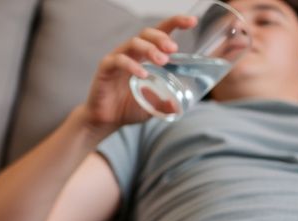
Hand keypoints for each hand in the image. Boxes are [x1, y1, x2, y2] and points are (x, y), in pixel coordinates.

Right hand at [80, 15, 197, 132]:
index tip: (192, 22)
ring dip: (150, 49)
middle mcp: (131, 53)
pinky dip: (132, 65)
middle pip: (146, 33)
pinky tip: (143, 74)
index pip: (160, 32)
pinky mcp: (105, 68)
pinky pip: (118, 60)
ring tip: (162, 61)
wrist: (106, 120)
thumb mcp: (153, 105)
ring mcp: (117, 58)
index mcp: (145, 56)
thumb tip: (180, 107)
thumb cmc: (129, 108)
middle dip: (162, 37)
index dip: (176, 23)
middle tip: (173, 48)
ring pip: (133, 43)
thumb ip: (166, 104)